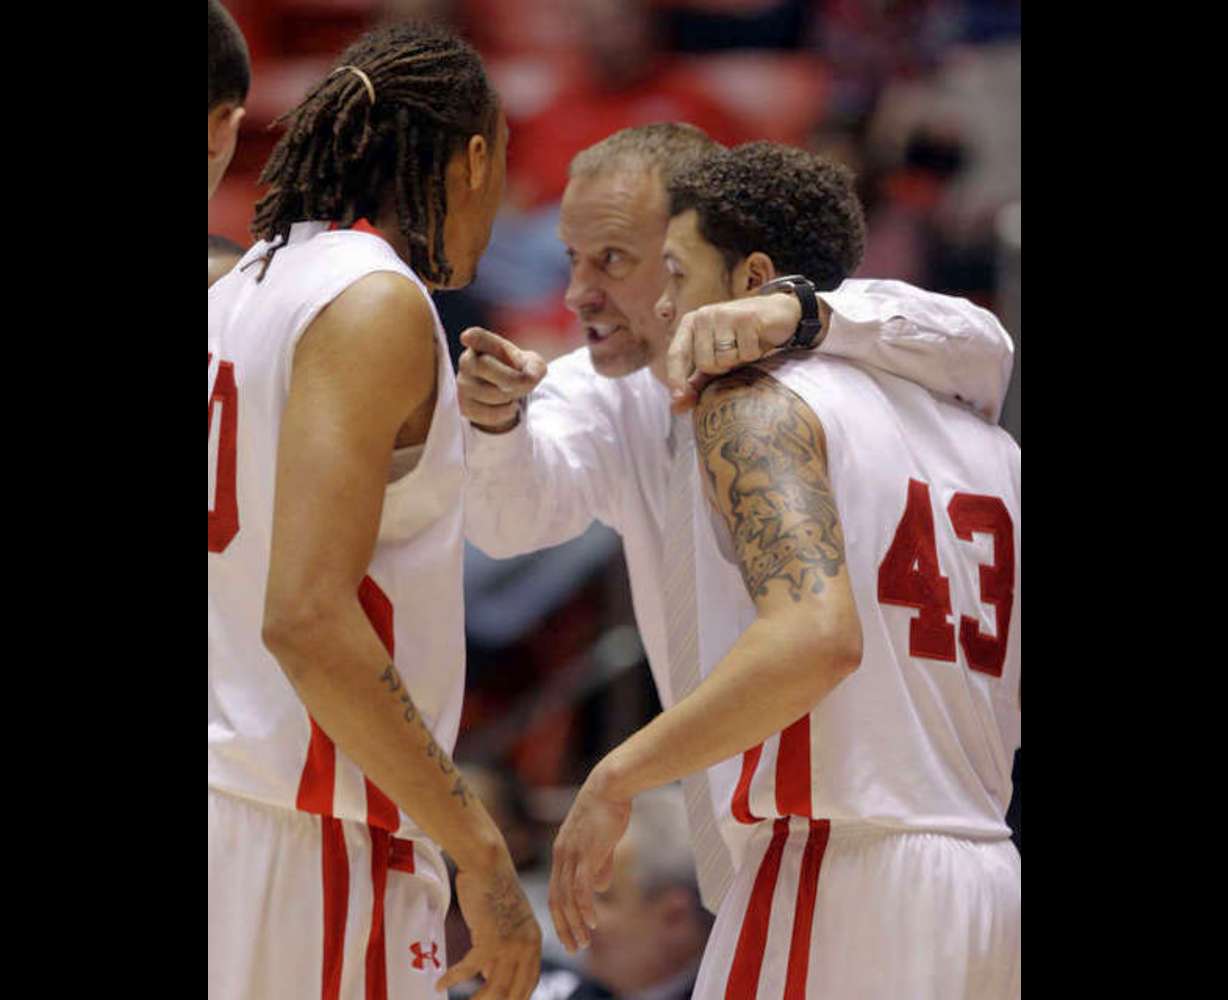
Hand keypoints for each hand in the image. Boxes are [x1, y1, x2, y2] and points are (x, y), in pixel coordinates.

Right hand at [436, 854, 541, 999]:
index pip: (529, 984)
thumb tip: (488, 975)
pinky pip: (469, 969)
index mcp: (534, 942)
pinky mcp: (490, 938)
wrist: (487, 862)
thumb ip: (501, 950)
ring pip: (495, 988)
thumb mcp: (503, 923)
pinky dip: (453, 978)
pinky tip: (440, 983)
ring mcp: (511, 944)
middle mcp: (528, 946)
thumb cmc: (491, 888)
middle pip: (514, 993)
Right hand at [458, 327, 547, 432]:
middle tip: (525, 383)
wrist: (506, 393)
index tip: (467, 338)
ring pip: (490, 393)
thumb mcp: (532, 364)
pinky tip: (508, 406)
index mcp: (483, 344)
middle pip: (486, 366)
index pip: (476, 337)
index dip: (472, 337)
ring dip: (510, 396)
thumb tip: (528, 378)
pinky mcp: (464, 406)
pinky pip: (489, 413)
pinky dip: (505, 412)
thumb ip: (535, 367)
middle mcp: (467, 361)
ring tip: (512, 392)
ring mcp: (463, 384)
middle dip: (510, 377)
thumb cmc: (517, 371)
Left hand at [548, 764, 630, 952]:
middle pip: (556, 900)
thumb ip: (599, 866)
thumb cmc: (608, 809)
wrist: (611, 785)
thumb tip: (599, 890)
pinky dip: (585, 907)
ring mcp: (572, 854)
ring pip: (567, 898)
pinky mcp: (586, 852)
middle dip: (564, 927)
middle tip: (574, 949)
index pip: (554, 891)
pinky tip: (593, 922)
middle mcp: (561, 855)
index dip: (560, 916)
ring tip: (585, 942)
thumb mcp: (601, 842)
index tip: (569, 934)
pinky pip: (581, 887)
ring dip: (575, 923)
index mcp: (562, 852)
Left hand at [666, 292, 802, 412]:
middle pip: (705, 363)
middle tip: (735, 352)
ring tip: (746, 345)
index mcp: (690, 323)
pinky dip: (755, 353)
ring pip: (725, 360)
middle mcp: (703, 315)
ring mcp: (724, 314)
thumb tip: (676, 407)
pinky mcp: (745, 318)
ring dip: (740, 360)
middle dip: (723, 367)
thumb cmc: (743, 338)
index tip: (679, 401)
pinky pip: (746, 354)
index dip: (676, 378)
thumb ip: (696, 382)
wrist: (779, 313)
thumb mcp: (717, 358)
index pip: (676, 354)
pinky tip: (758, 340)